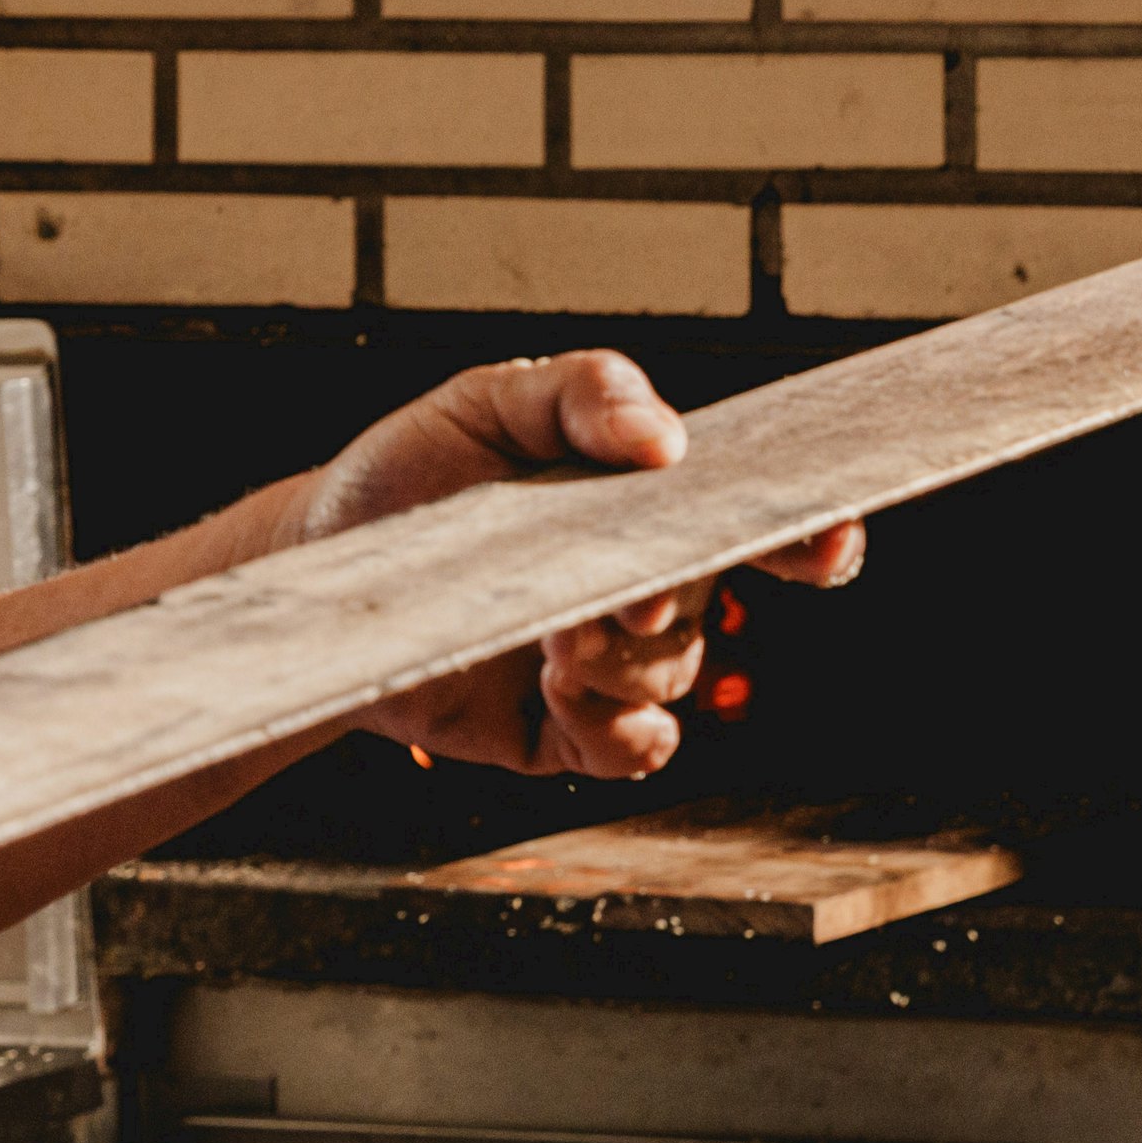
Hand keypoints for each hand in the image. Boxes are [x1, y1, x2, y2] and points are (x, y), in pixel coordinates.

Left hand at [295, 349, 868, 783]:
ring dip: (626, 666)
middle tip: (623, 596)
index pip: (756, 519)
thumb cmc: (410, 475)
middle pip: (710, 603)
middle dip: (674, 603)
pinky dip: (615, 730)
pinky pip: (634, 749)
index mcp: (644, 503)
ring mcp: (609, 663)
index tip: (824, 538)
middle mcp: (642, 583)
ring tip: (553, 638)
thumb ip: (582, 393)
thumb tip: (668, 436)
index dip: (812, 533)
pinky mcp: (565, 731)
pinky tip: (561, 695)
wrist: (316, 572)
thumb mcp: (488, 402)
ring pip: (674, 678)